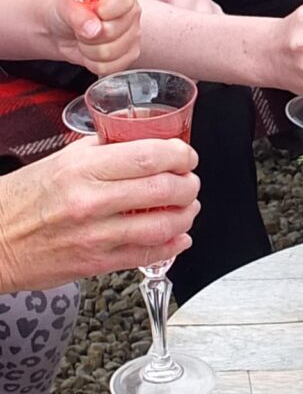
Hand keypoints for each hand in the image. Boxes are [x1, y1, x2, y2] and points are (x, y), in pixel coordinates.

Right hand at [0, 137, 200, 291]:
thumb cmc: (21, 199)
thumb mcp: (61, 160)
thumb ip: (105, 147)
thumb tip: (142, 131)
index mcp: (82, 168)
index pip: (149, 156)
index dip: (180, 154)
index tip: (186, 156)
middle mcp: (91, 201)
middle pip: (165, 189)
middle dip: (189, 184)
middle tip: (189, 182)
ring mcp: (96, 235)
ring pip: (164, 224)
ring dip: (186, 215)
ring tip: (187, 208)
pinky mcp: (97, 263)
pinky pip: (148, 254)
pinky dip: (174, 245)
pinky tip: (179, 236)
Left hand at [48, 0, 141, 74]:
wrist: (62, 31)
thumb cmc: (67, 13)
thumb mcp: (65, 6)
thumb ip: (77, 13)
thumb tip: (92, 29)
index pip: (123, 0)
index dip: (104, 10)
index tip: (92, 11)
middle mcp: (132, 14)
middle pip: (112, 31)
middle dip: (87, 33)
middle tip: (82, 26)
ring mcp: (133, 36)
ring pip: (108, 52)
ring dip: (87, 49)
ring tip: (84, 39)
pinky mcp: (130, 56)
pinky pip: (109, 67)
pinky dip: (92, 62)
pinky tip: (91, 51)